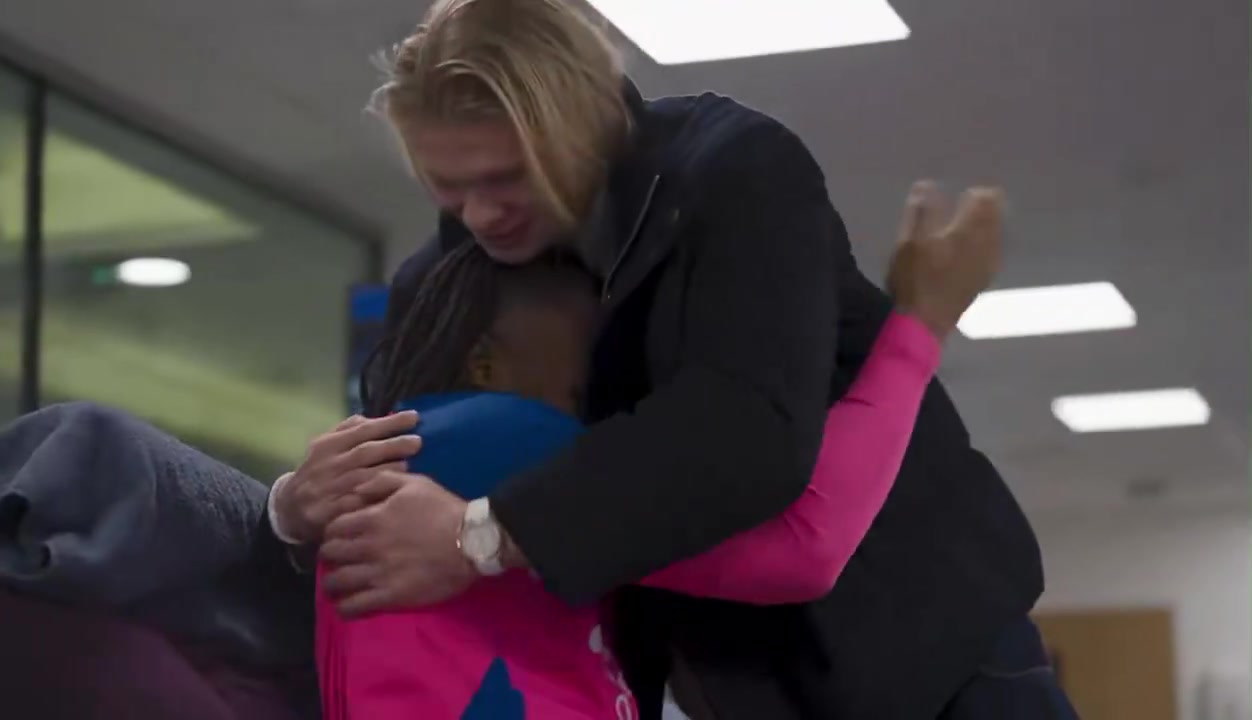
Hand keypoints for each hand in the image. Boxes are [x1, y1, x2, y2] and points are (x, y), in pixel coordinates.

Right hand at [274, 412, 422, 543]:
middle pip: (364, 452)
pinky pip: (356, 504)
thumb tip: (376, 418)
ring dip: (388, 471)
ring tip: (409, 465)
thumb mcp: (326, 446)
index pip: (361, 430)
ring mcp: (327, 489)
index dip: (388, 423)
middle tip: (417, 442)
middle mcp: (327, 465)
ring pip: (362, 478)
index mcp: (328, 445)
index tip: (413, 417)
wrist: (289, 508)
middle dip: (393, 445)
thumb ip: (348, 430)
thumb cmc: (318, 472)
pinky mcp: (328, 513)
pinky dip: (374, 498)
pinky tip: (392, 495)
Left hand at [319, 471, 477, 616]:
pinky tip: (349, 605)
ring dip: (333, 583)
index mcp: (372, 518)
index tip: (341, 537)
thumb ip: (380, 481)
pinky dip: (345, 607)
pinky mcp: (390, 597)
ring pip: (336, 582)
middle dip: (330, 556)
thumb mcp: (414, 484)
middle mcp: (368, 546)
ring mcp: (377, 573)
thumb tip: (356, 490)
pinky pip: (353, 607)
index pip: (332, 528)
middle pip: (329, 554)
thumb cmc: (444, 510)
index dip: (333, 532)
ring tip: (339, 585)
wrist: (472, 541)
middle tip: (340, 560)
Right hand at [886, 181, 1003, 341]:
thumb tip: (927, 184)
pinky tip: (981, 247)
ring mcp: (987, 264)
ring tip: (978, 221)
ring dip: (990, 225)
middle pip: (995, 217)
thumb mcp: (908, 242)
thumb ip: (921, 212)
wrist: (924, 322)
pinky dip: (989, 244)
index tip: (970, 191)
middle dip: (988, 207)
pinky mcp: (983, 280)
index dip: (979, 193)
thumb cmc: (913, 279)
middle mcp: (984, 244)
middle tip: (978, 201)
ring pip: (997, 235)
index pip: (983, 201)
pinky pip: (994, 253)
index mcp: (966, 230)